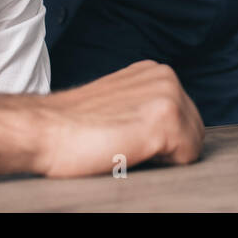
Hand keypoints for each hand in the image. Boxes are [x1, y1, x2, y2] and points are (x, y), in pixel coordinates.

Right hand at [32, 60, 203, 176]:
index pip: (185, 116)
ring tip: (129, 149)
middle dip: (170, 147)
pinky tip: (133, 153)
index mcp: (154, 72)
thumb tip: (166, 132)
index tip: (130, 140)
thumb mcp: (118, 103)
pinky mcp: (166, 118)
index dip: (164, 140)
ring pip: (194, 142)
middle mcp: (166, 76)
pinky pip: (189, 155)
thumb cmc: (72, 127)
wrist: (43, 130)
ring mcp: (168, 95)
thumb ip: (143, 106)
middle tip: (128, 148)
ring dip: (167, 156)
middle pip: (195, 128)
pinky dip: (167, 166)